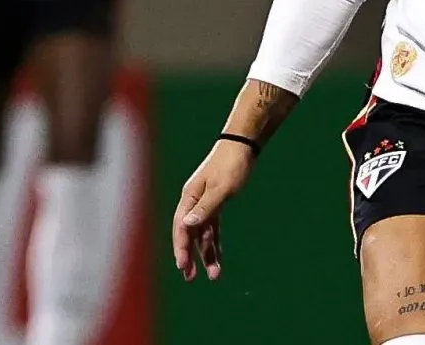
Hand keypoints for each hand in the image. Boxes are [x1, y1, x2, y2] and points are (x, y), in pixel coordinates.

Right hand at [172, 139, 255, 281]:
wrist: (244, 145)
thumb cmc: (232, 164)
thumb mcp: (221, 188)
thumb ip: (205, 207)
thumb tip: (187, 224)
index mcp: (190, 197)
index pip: (181, 227)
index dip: (181, 248)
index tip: (183, 266)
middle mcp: (193, 201)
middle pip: (189, 234)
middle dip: (190, 256)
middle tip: (190, 278)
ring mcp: (204, 202)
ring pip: (202, 233)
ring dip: (206, 253)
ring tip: (214, 275)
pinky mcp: (215, 202)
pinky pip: (212, 227)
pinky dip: (214, 241)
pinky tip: (217, 256)